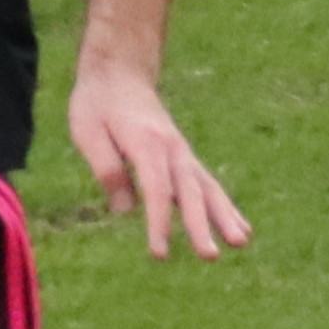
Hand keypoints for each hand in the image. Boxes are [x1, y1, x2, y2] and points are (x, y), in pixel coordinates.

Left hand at [67, 62, 252, 262]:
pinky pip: (209, 185)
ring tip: (241, 243)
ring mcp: (183, 153)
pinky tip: (241, 229)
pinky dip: (225, 206)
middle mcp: (172, 149)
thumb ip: (107, 168)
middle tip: (210, 256)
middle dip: (201, 226)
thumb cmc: (98, 103)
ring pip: (208, 188)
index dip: (159, 223)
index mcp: (146, 144)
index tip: (159, 254)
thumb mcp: (87, 131)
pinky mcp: (185, 158)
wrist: (120, 72)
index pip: (157, 190)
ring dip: (225, 216)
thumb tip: (125, 210)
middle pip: (190, 192)